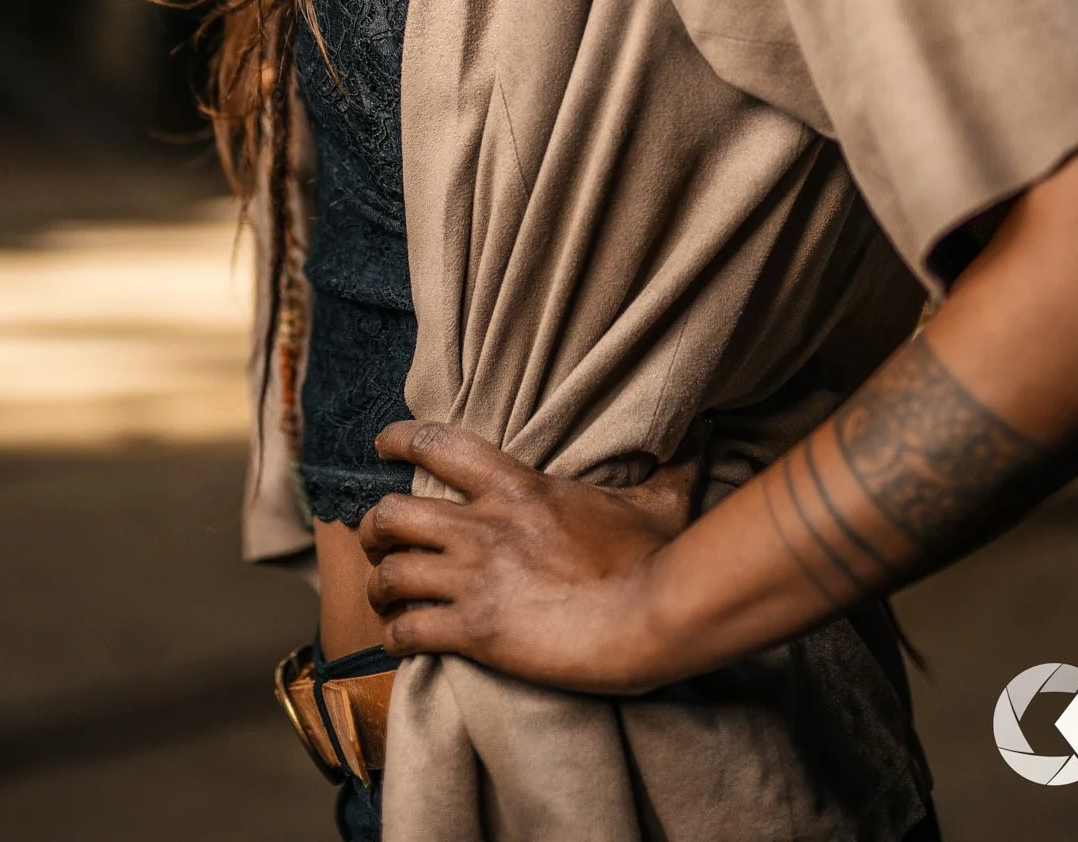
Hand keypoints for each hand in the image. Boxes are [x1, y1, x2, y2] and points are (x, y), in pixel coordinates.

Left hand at [357, 422, 694, 692]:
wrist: (652, 617)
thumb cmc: (656, 558)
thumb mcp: (658, 500)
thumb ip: (666, 468)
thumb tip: (704, 434)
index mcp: (515, 485)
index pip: (435, 444)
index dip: (397, 440)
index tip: (381, 445)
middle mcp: (481, 526)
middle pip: (391, 514)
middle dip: (373, 530)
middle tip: (377, 542)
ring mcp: (473, 578)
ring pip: (388, 573)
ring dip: (378, 587)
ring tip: (383, 598)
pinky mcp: (474, 630)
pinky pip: (409, 632)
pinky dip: (396, 639)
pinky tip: (401, 644)